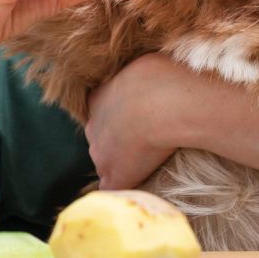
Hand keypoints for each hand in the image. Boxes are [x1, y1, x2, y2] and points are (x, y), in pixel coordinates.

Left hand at [85, 53, 187, 188]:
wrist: (165, 102)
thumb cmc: (163, 76)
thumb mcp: (146, 64)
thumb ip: (141, 75)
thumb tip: (154, 73)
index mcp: (98, 97)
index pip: (103, 112)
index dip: (121, 118)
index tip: (141, 119)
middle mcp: (93, 126)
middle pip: (102, 138)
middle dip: (120, 141)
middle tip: (149, 141)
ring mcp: (101, 154)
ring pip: (108, 163)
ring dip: (124, 164)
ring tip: (152, 164)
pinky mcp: (115, 177)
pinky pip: (114, 190)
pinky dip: (124, 191)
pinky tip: (137, 193)